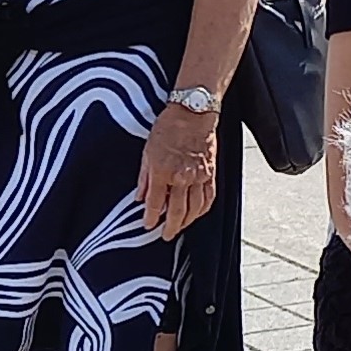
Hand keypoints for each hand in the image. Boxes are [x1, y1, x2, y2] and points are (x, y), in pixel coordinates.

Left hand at [137, 104, 220, 236]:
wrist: (194, 114)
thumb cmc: (168, 127)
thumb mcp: (147, 151)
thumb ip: (144, 177)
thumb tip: (140, 197)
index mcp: (163, 171)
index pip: (156, 202)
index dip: (152, 217)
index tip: (148, 225)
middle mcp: (182, 177)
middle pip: (178, 210)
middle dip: (171, 226)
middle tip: (166, 236)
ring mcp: (199, 176)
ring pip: (195, 208)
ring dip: (188, 221)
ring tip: (181, 228)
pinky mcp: (211, 173)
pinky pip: (209, 197)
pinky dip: (203, 209)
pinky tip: (198, 213)